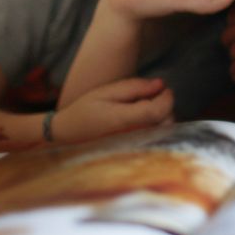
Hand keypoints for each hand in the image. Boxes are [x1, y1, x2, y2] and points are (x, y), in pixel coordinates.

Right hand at [53, 78, 173, 142]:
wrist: (67, 136)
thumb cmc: (85, 111)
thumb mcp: (107, 92)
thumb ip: (134, 87)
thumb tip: (161, 84)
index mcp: (125, 120)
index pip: (159, 111)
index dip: (167, 97)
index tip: (164, 87)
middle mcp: (133, 136)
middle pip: (166, 121)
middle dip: (165, 106)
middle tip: (153, 95)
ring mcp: (135, 146)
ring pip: (163, 131)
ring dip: (162, 116)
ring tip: (146, 107)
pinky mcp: (135, 150)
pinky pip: (155, 138)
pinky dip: (156, 126)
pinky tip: (144, 120)